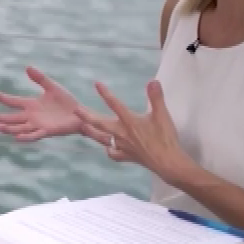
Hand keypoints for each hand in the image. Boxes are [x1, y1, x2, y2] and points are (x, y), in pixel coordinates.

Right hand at [0, 66, 83, 141]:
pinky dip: (25, 137)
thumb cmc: (66, 101)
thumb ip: (40, 78)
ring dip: (8, 128)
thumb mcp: (52, 87)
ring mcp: (38, 125)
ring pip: (19, 128)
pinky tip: (16, 137)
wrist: (80, 114)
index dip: (2, 98)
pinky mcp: (47, 131)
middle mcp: (31, 116)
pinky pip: (34, 135)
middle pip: (11, 118)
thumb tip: (27, 67)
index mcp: (31, 104)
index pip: (13, 101)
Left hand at [74, 80, 201, 188]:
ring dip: (92, 132)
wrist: (167, 162)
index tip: (96, 84)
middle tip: (76, 110)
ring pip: (103, 138)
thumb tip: (153, 81)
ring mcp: (123, 146)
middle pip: (100, 123)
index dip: (105, 93)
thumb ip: (156, 97)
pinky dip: (109, 150)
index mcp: (129, 122)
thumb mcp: (162, 115)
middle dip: (87, 116)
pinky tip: (108, 147)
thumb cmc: (165, 138)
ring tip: (84, 127)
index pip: (114, 104)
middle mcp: (122, 133)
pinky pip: (113, 153)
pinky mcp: (127, 157)